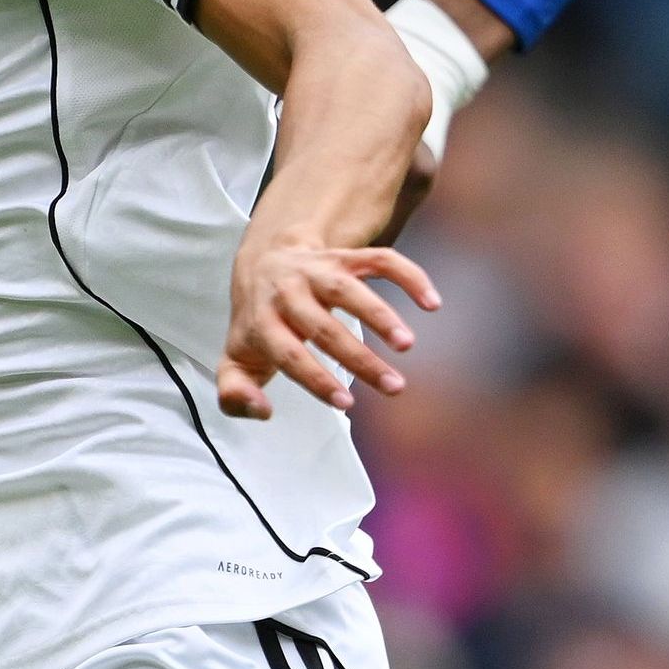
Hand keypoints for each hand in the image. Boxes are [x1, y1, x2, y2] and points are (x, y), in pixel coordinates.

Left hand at [219, 236, 439, 419]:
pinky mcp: (344, 257)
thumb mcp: (236, 361)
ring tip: (407, 345)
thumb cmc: (258, 325)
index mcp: (262, 322)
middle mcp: (288, 292)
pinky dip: (408, 276)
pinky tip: (432, 302)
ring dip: (381, 316)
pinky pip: (378, 260)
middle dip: (359, 359)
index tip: (346, 404)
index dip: (316, 379)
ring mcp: (318, 271)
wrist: (263, 263)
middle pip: (324, 328)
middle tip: (394, 387)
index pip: (289, 354)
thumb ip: (236, 394)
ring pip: (349, 290)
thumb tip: (262, 411)